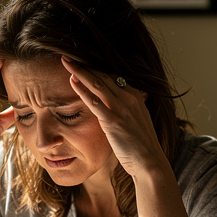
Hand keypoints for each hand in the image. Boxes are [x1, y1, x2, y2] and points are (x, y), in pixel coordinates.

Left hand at [61, 57, 169, 177]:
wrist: (150, 161)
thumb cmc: (142, 146)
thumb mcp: (138, 121)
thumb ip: (130, 110)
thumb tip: (122, 107)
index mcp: (136, 96)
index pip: (113, 76)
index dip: (97, 67)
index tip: (84, 61)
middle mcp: (129, 98)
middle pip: (104, 75)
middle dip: (85, 64)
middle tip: (70, 56)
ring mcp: (121, 108)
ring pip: (97, 84)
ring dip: (79, 71)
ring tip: (66, 61)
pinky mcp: (112, 120)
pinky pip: (94, 101)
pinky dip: (81, 90)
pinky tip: (71, 81)